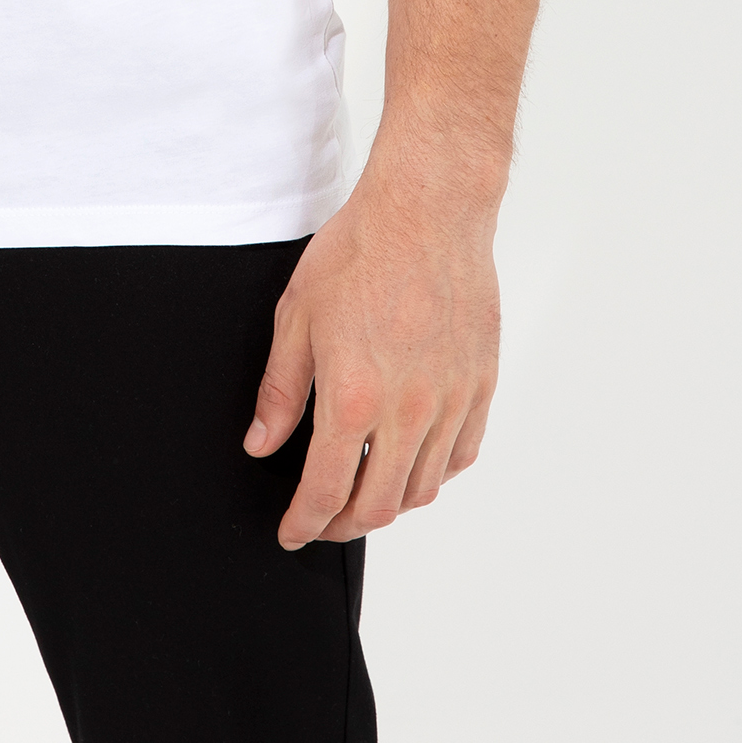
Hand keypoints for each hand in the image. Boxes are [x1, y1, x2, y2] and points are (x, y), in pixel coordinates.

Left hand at [244, 155, 499, 545]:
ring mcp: (450, 401)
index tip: (294, 532)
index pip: (325, 492)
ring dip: (388, 504)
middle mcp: (407, 412)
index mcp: (353, 399)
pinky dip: (433, 473)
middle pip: (377, 506)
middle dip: (342, 525)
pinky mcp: (479, 385)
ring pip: (422, 489)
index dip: (304, 524)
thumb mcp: (297, 317)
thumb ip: (279, 391)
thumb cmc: (360, 252)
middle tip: (322, 521)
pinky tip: (412, 461)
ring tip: (363, 492)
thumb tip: (261, 442)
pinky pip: (460, 454)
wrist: (427, 211)